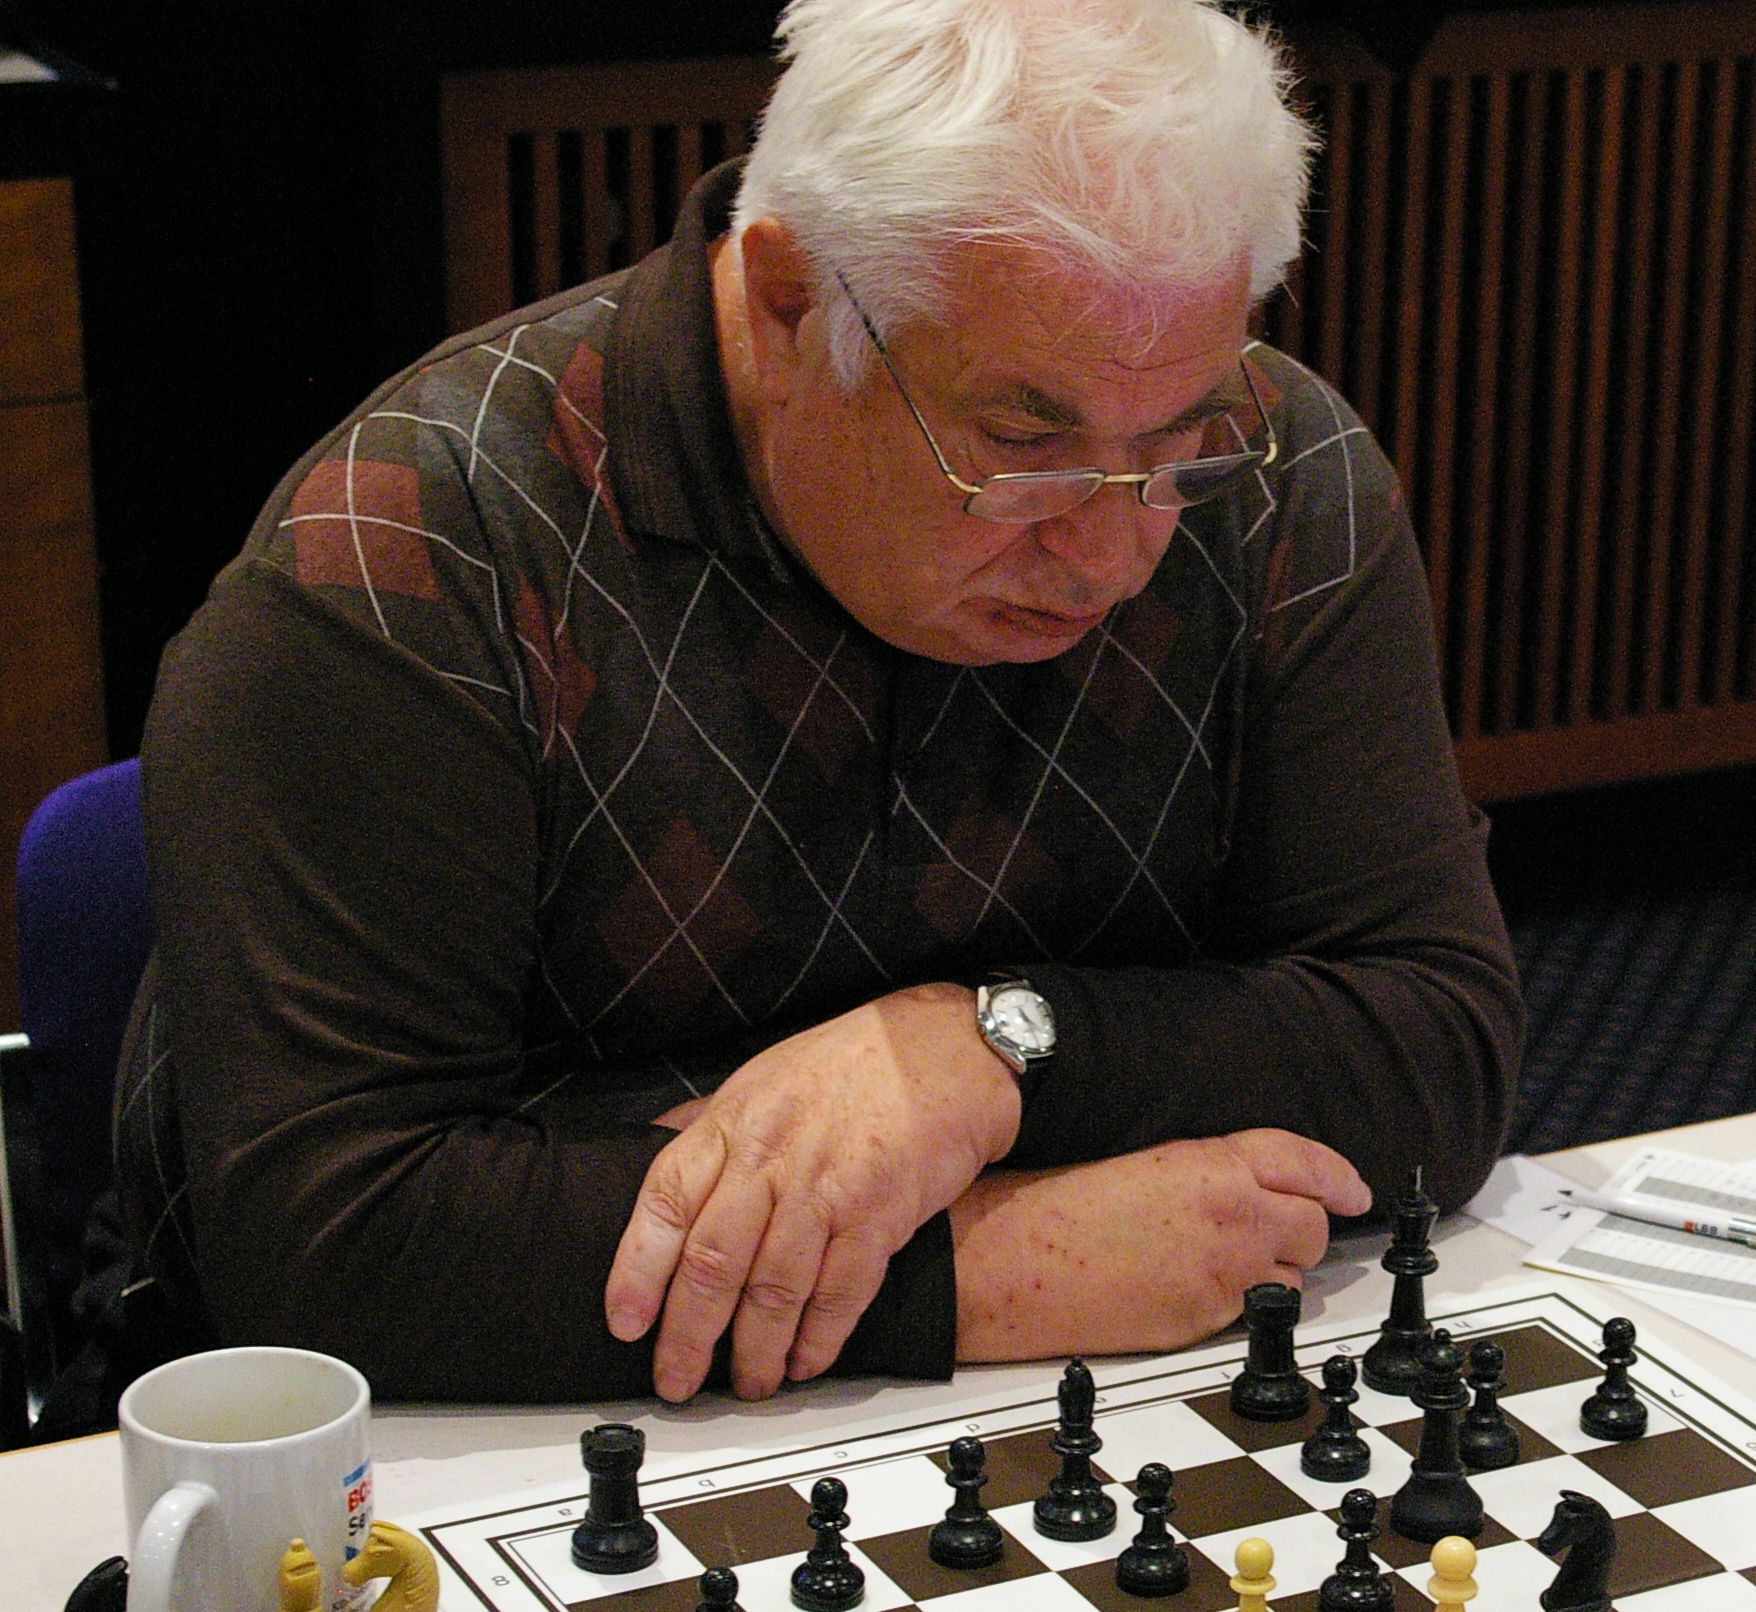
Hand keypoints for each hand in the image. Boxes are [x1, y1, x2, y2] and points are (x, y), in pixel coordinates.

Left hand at [605, 984, 1021, 1401]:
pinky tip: (806, 1363)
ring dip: (756, 1351)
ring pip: (774, 1289)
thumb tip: (658, 1157)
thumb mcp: (764, 1078)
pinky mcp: (880, 1214)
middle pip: (713, 1261)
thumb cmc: (854, 1064)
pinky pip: (840, 1293)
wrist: (945, 1051)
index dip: (637, 1269)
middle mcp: (772, 1157)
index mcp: (734, 1123)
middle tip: (676, 1379)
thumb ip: (711, 1126)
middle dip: (688, 1335)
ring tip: (749, 1382)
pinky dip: (819, 1339)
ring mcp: (827, 1188)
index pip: (666, 1201)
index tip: (624, 1320)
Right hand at [948, 1129, 1370, 1360]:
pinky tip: (1199, 1290)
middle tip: (1284, 1228)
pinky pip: (1250, 1315)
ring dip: (1274, 1270)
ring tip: (1229, 1264)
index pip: (1306, 1163)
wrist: (1012, 1260)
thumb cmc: (1053, 1202)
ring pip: (1290, 1280)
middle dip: (1305, 1227)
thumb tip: (1240, 1187)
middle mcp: (1232, 1219)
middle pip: (1313, 1226)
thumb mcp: (1140, 1159)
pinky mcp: (1204, 1323)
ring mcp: (1223, 1277)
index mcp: (1212, 1164)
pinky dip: (1241, 1304)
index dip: (1340, 1178)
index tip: (1357, 1191)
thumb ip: (1203, 1171)